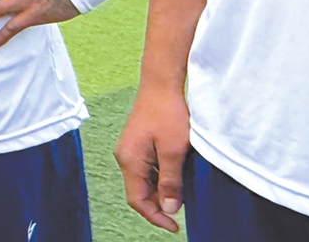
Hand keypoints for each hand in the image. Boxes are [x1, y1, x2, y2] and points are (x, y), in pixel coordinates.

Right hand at [115, 84, 189, 231]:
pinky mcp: (138, 143)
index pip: (137, 199)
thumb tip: (168, 208)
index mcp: (129, 160)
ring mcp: (131, 149)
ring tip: (183, 192)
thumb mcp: (174, 151)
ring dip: (161, 190)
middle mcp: (125, 157)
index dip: (155, 216)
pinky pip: (147, 169)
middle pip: (139, 191)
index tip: (174, 226)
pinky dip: (161, 177)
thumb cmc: (167, 113)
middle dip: (158, 204)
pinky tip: (176, 174)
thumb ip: (170, 182)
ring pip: (144, 180)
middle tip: (182, 209)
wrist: (161, 83)